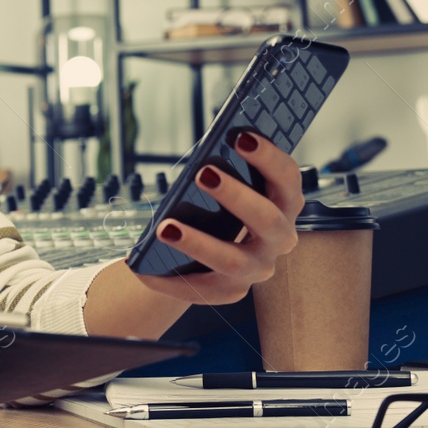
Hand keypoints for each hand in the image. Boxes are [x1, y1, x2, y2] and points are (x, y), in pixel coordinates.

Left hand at [133, 129, 303, 305]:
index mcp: (284, 202)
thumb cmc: (217, 202)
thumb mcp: (222, 184)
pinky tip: (139, 267)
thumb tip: (199, 162)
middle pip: (266, 219)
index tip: (240, 135)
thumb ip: (220, 170)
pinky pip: (200, 288)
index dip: (269, 157)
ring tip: (164, 228)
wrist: (208, 252)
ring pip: (233, 260)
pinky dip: (169, 278)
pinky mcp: (231, 291)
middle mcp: (279, 238)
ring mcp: (257, 268)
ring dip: (198, 242)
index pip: (287, 178)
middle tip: (202, 173)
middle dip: (236, 195)